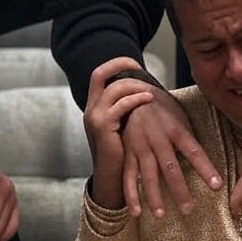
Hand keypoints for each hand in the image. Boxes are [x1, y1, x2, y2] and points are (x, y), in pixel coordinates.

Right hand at [85, 57, 158, 208]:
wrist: (111, 178)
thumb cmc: (122, 152)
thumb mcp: (122, 126)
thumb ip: (126, 109)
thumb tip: (145, 90)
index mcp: (94, 106)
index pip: (98, 74)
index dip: (115, 64)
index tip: (134, 62)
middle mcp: (91, 109)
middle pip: (99, 74)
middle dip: (120, 65)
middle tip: (141, 66)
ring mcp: (95, 117)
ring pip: (114, 88)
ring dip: (135, 85)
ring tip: (150, 89)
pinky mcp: (103, 127)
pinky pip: (121, 105)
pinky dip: (137, 99)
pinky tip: (149, 99)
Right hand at [121, 89, 221, 217]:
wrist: (133, 95)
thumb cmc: (163, 109)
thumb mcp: (181, 118)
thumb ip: (190, 139)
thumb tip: (209, 159)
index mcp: (176, 129)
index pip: (194, 152)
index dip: (206, 169)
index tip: (217, 186)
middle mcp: (158, 139)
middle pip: (170, 167)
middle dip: (179, 190)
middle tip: (188, 210)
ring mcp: (140, 146)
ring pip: (148, 174)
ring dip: (154, 196)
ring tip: (161, 215)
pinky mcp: (127, 153)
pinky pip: (128, 176)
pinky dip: (131, 194)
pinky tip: (136, 212)